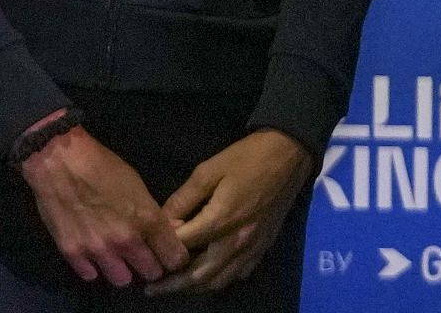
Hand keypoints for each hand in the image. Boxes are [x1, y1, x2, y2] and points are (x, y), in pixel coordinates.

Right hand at [18, 122, 187, 286]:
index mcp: (147, 219)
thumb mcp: (139, 187)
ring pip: (122, 280)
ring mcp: (98, 249)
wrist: (61, 162)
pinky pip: (91, 275)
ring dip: (124, 271)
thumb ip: (153, 215)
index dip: (175, 258)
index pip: (174, 258)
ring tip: (120, 259)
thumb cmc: (105, 167)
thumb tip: (169, 232)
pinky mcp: (72, 253)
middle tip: (146, 258)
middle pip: (151, 273)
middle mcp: (125, 239)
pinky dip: (95, 268)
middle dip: (152, 267)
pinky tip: (95, 255)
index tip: (170, 255)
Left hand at [146, 129, 313, 295]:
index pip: (182, 247)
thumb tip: (164, 222)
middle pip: (199, 275)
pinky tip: (210, 274)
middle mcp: (236, 241)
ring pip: (219, 280)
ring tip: (176, 286)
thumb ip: (183, 199)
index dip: (163, 248)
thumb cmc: (247, 157)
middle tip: (152, 289)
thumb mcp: (208, 170)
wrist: (289, 152)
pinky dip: (221, 279)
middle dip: (173, 285)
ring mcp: (252, 247)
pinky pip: (239, 273)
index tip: (151, 247)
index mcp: (220, 220)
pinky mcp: (264, 246)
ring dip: (195, 287)